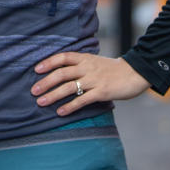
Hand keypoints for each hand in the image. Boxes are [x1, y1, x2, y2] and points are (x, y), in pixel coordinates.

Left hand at [31, 52, 149, 115]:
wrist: (135, 73)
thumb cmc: (112, 69)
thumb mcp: (95, 62)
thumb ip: (80, 65)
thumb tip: (61, 73)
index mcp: (85, 58)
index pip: (62, 57)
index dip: (48, 62)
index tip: (36, 69)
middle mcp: (87, 67)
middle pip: (62, 73)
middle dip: (46, 82)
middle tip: (33, 91)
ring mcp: (94, 79)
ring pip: (69, 87)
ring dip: (53, 95)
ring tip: (41, 102)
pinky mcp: (102, 92)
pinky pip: (82, 100)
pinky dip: (70, 106)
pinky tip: (60, 112)